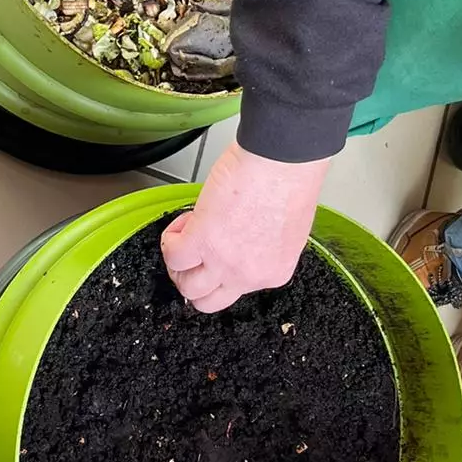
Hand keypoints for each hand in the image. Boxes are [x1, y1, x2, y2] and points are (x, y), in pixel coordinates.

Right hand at [162, 142, 331, 312]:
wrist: (283, 160)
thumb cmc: (291, 180)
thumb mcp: (284, 230)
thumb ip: (262, 246)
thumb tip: (240, 241)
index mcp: (273, 272)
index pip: (236, 290)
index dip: (221, 265)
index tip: (221, 244)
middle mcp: (249, 275)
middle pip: (207, 302)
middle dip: (195, 278)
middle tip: (193, 252)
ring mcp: (224, 263)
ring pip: (187, 287)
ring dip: (180, 263)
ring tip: (186, 235)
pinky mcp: (202, 241)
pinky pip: (173, 255)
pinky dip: (171, 239)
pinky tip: (184, 221)